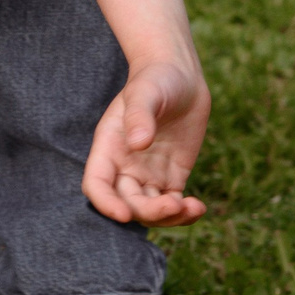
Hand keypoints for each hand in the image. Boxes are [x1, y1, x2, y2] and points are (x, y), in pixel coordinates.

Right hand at [83, 60, 209, 227]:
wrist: (180, 77)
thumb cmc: (155, 79)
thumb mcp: (145, 92)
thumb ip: (139, 115)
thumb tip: (138, 143)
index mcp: (108, 147)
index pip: (96, 184)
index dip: (105, 203)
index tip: (124, 214)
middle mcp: (124, 166)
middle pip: (126, 202)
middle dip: (147, 211)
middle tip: (173, 205)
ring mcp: (148, 174)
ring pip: (149, 210)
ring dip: (167, 218)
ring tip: (191, 208)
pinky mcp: (171, 177)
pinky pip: (173, 204)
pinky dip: (184, 213)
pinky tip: (198, 207)